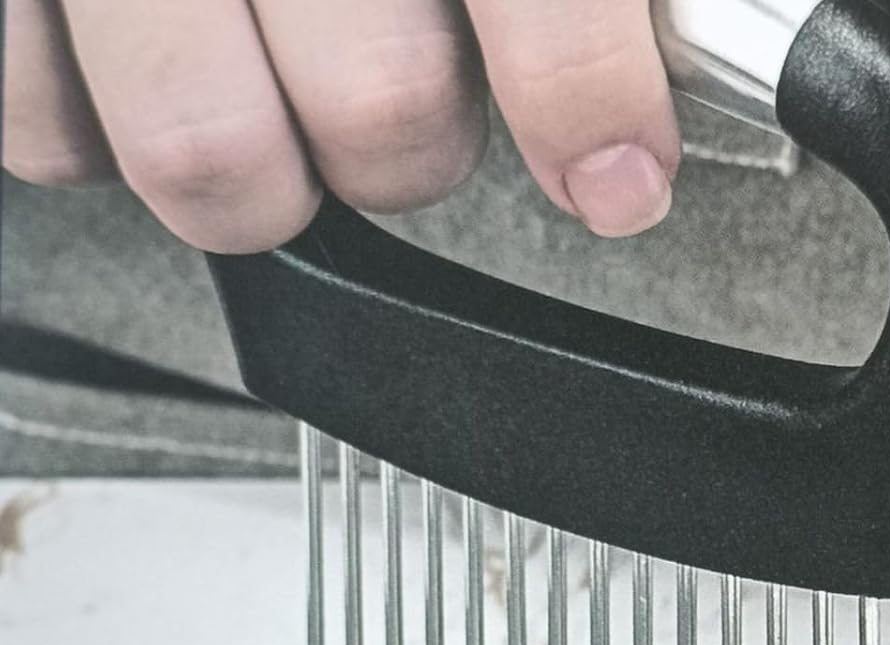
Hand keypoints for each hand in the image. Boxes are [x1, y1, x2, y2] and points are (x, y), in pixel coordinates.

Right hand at [1, 0, 679, 250]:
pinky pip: (45, 129)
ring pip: (212, 162)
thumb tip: (634, 28)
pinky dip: (103, 128)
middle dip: (415, 143)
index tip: (621, 173)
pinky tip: (145, 53)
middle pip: (383, 116)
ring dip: (269, 170)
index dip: (589, 100)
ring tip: (272, 93)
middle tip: (410, 88)